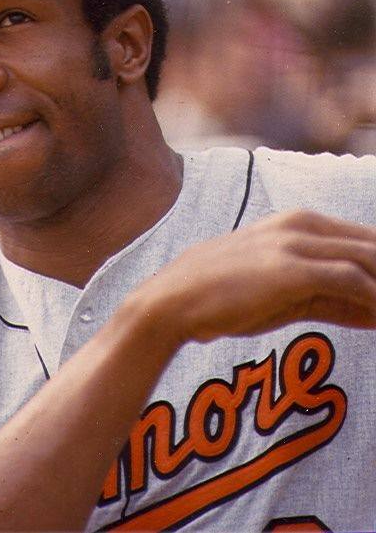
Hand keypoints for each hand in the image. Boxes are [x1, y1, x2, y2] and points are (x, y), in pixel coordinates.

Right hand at [144, 210, 375, 344]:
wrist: (176, 300)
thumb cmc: (224, 296)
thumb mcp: (282, 292)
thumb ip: (330, 297)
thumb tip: (374, 310)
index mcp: (300, 222)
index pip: (367, 241)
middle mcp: (303, 224)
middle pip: (374, 245)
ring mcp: (297, 243)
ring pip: (370, 259)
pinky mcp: (292, 268)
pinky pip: (352, 280)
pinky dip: (375, 300)